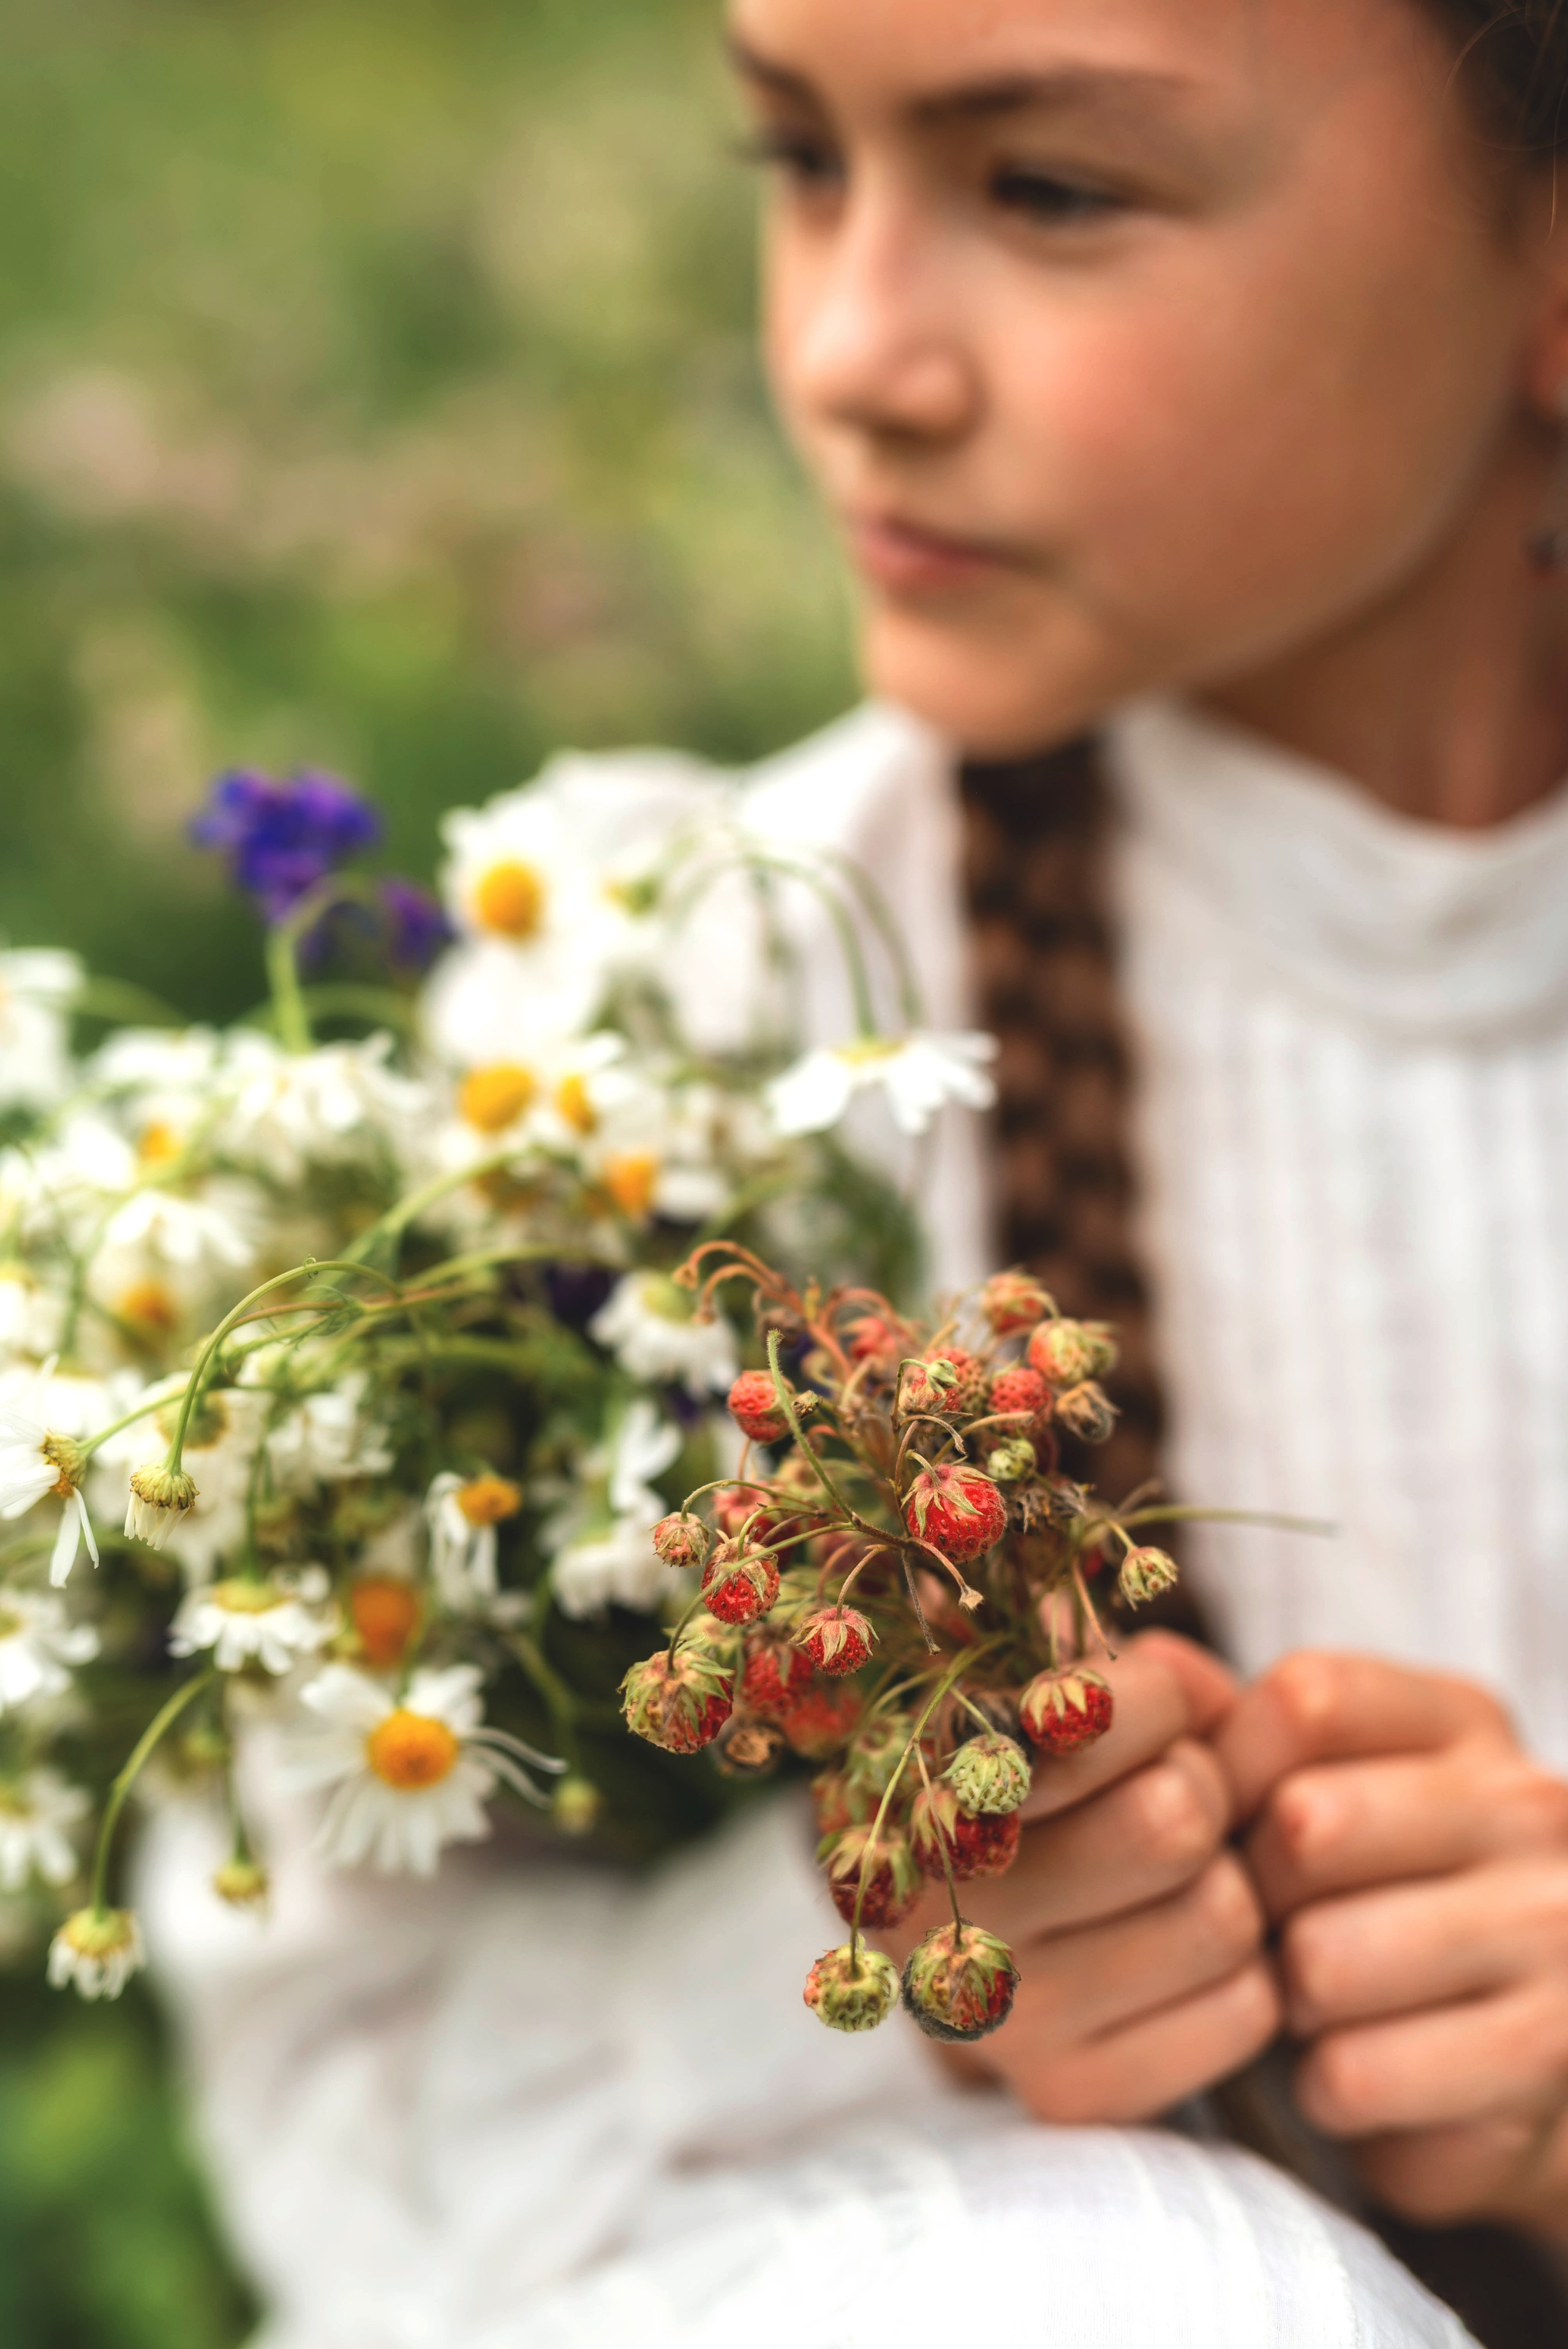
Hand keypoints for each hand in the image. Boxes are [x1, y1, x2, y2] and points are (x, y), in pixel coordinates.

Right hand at [880, 1631, 1279, 2122]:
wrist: (971, 1918)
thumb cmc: (1036, 1771)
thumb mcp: (1053, 1689)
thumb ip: (1132, 1674)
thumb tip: (1217, 1703)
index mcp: (915, 1780)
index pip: (1093, 1715)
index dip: (1152, 1698)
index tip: (1136, 1707)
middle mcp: (937, 1909)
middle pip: (1174, 1817)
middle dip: (1198, 1785)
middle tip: (1166, 1794)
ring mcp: (1000, 2016)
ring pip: (1222, 1914)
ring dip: (1226, 1879)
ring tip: (1170, 1875)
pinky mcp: (1071, 2093)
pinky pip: (1244, 2010)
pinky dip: (1241, 1973)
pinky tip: (1175, 1952)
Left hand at [1218, 1652, 1567, 2232]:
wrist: (1512, 2065)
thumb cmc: (1376, 1905)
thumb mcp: (1327, 1790)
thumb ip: (1239, 1728)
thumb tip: (1149, 1666)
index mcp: (1464, 1721)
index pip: (1305, 1698)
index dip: (1225, 1768)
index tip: (1218, 1824)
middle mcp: (1526, 1806)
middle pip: (1307, 1823)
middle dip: (1250, 1893)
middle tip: (1266, 1930)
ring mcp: (1551, 1929)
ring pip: (1325, 1957)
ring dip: (1286, 1998)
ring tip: (1313, 2000)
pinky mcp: (1541, 2053)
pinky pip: (1356, 2071)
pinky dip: (1323, 2087)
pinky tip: (1347, 2070)